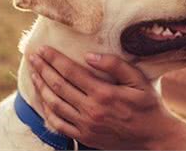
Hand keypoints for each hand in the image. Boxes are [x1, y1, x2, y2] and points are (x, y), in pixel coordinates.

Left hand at [28, 47, 185, 149]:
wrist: (153, 137)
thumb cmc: (148, 105)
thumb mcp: (139, 80)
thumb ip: (116, 66)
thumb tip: (90, 56)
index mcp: (104, 93)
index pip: (71, 72)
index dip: (54, 59)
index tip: (43, 48)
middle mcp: (91, 109)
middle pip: (58, 86)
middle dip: (43, 69)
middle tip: (32, 57)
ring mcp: (85, 125)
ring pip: (54, 104)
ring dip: (41, 87)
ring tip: (34, 74)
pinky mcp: (84, 137)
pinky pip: (58, 123)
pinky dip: (47, 110)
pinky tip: (43, 99)